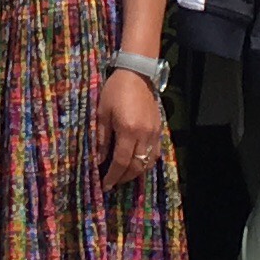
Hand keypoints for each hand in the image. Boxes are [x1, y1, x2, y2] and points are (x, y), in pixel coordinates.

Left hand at [96, 66, 164, 191]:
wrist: (137, 74)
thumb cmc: (115, 91)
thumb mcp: (103, 113)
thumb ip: (102, 138)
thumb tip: (99, 159)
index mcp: (128, 130)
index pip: (121, 162)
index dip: (113, 176)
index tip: (105, 185)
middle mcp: (144, 135)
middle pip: (136, 166)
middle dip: (124, 178)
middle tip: (113, 183)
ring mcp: (154, 133)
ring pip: (148, 162)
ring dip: (136, 172)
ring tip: (124, 176)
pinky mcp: (159, 129)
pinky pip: (155, 153)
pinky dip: (146, 162)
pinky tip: (137, 163)